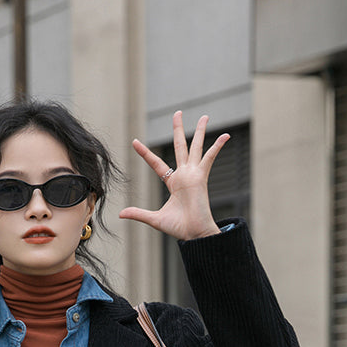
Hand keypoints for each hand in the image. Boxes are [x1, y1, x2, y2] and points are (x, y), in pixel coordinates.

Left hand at [119, 111, 228, 240]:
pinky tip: (225, 135)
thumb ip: (138, 214)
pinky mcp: (202, 177)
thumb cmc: (179, 228)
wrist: (194, 234)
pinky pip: (210, 158)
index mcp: (173, 183)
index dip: (145, 153)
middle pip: (180, 146)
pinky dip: (218, 147)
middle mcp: (184, 175)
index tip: (135, 142)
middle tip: (177, 113)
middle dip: (178, 129)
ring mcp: (193, 175)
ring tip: (204, 116)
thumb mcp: (154, 219)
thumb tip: (120, 214)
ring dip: (199, 131)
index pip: (157, 164)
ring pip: (196, 147)